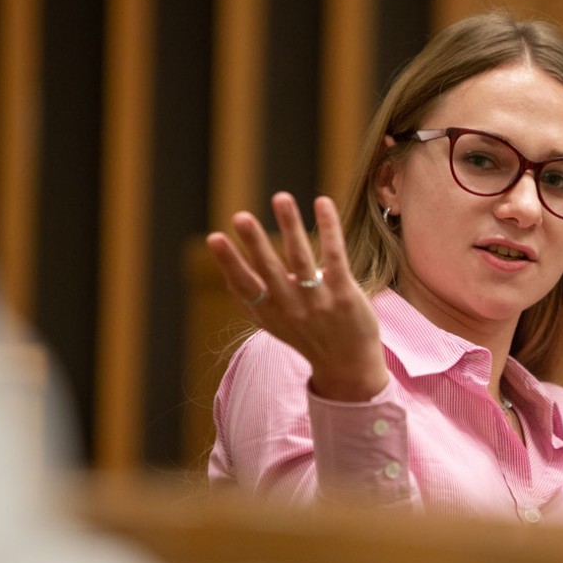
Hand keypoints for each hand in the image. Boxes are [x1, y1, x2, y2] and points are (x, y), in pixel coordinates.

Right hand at [205, 192, 388, 401]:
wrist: (348, 365)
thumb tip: (228, 274)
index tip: (214, 238)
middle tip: (240, 216)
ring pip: (302, 259)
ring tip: (281, 197)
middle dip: (254, 243)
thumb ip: (255, 301)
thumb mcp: (275, 325)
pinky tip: (322, 202)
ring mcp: (318, 302)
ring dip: (290, 226)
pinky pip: (334, 256)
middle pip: (270, 270)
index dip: (229, 263)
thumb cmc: (308, 338)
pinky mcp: (345, 295)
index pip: (244, 286)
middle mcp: (291, 308)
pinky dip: (328, 228)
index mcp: (269, 313)